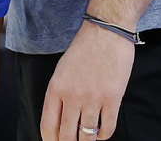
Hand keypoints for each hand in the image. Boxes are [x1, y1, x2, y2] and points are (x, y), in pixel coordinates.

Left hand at [39, 20, 135, 140]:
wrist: (106, 31)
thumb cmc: (84, 48)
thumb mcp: (62, 70)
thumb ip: (59, 94)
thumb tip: (59, 119)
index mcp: (55, 89)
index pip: (48, 127)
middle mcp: (72, 96)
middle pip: (66, 136)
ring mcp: (92, 98)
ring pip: (87, 136)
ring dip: (88, 140)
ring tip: (89, 137)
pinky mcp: (112, 98)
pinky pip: (107, 128)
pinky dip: (104, 135)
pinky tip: (102, 132)